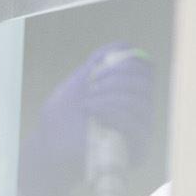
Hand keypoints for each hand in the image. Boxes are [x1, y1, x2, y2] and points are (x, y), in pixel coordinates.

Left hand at [19, 44, 155, 195]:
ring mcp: (139, 130)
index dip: (127, 62)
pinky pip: (138, 126)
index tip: (99, 68)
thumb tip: (126, 45)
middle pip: (146, 83)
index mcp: (128, 92)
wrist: (49, 150)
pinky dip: (116, 115)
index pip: (145, 69)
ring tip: (88, 104)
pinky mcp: (137, 150)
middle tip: (92, 86)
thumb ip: (98, 63)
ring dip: (111, 98)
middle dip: (117, 79)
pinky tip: (95, 115)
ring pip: (141, 103)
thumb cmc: (61, 120)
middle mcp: (139, 109)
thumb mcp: (77, 84)